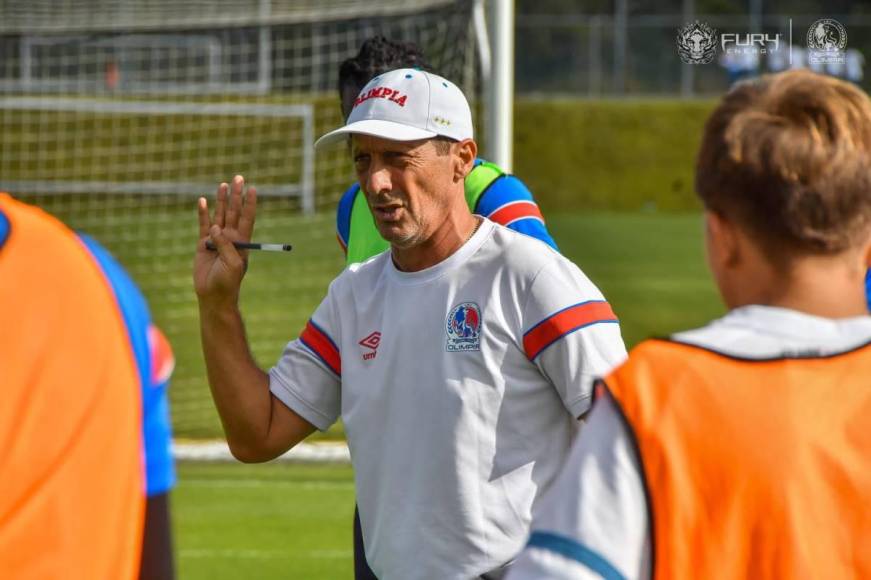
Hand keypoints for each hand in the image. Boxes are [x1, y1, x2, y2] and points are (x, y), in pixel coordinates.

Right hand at [194, 175, 256, 307]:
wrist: (213, 295)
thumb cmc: (228, 282)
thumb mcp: (233, 263)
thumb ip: (226, 245)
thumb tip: (216, 228)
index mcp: (242, 241)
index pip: (247, 218)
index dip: (250, 203)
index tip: (253, 189)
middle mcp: (231, 237)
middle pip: (234, 212)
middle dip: (236, 195)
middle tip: (238, 178)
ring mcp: (217, 239)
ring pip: (220, 214)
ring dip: (221, 200)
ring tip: (223, 184)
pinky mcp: (203, 244)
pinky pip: (203, 225)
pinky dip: (203, 213)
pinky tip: (202, 201)